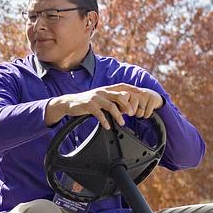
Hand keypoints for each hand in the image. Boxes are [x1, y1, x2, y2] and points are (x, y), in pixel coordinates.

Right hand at [45, 84, 163, 128]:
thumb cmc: (87, 102)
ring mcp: (95, 98)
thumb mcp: (101, 99)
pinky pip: (99, 114)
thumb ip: (112, 102)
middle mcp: (102, 92)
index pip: (123, 86)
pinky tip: (107, 126)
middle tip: (132, 114)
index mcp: (106, 89)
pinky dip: (105, 121)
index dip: (133, 90)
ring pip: (111, 105)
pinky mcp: (88, 105)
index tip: (142, 95)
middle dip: (128, 105)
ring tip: (122, 122)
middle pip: (119, 95)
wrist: (69, 103)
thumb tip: (126, 108)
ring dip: (118, 115)